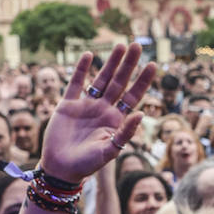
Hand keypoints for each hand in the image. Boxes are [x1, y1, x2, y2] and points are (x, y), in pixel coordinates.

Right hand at [38, 44, 154, 184]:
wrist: (61, 169)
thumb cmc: (88, 164)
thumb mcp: (110, 150)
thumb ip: (125, 132)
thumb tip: (140, 113)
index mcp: (116, 120)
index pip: (133, 96)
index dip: (143, 80)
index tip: (153, 64)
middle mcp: (103, 109)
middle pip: (119, 82)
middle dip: (128, 64)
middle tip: (137, 45)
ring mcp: (86, 105)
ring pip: (101, 79)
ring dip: (110, 63)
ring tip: (120, 46)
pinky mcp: (68, 105)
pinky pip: (76, 83)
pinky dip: (81, 69)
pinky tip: (89, 55)